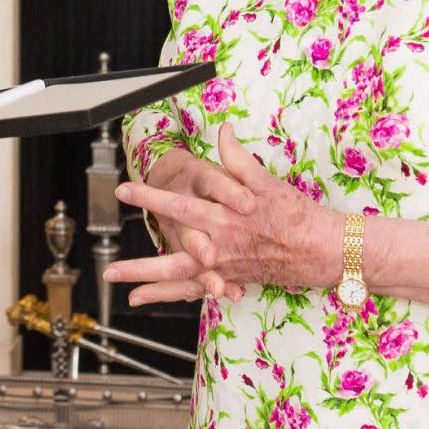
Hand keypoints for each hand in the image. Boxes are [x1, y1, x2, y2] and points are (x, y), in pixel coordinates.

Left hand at [105, 123, 341, 306]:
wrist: (319, 249)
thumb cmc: (296, 214)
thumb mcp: (268, 181)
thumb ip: (238, 159)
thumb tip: (223, 131)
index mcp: (225, 217)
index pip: (180, 207)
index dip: (150, 199)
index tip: (125, 190)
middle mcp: (220, 246)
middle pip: (172, 255)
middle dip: (139, 260)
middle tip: (108, 264)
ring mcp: (224, 267)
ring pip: (179, 278)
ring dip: (146, 281)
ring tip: (117, 282)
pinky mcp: (231, 277)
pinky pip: (193, 290)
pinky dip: (167, 294)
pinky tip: (143, 297)